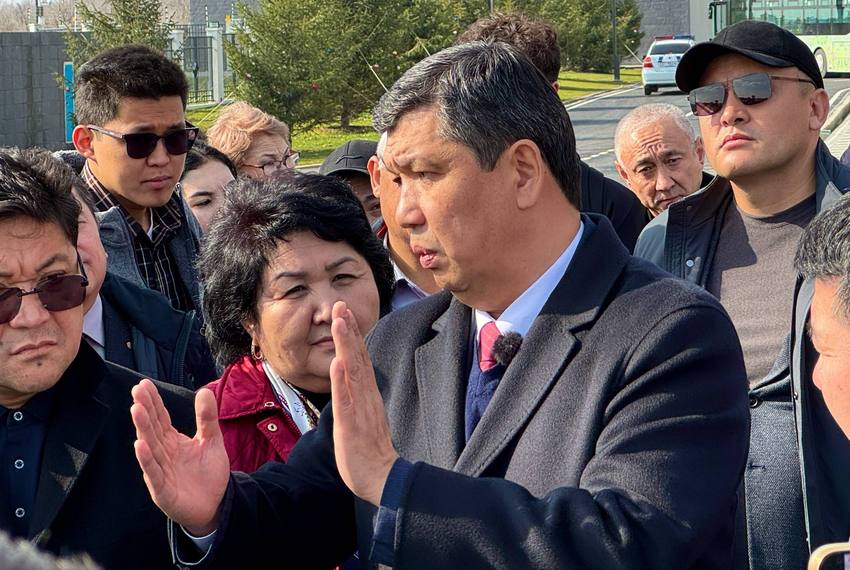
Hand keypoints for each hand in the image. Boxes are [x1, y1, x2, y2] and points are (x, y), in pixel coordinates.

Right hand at [131, 379, 229, 535]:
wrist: (216, 504)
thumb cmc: (209, 473)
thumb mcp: (212, 440)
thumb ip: (207, 418)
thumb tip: (204, 390)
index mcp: (172, 441)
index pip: (160, 418)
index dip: (153, 402)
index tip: (144, 384)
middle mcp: (162, 453)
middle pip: (152, 428)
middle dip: (145, 410)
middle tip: (137, 391)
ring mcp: (160, 471)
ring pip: (150, 447)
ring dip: (143, 429)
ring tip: (136, 410)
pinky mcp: (162, 489)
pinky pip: (153, 473)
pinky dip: (146, 459)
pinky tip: (139, 445)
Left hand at [330, 302, 398, 505]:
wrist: (381, 478)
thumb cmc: (369, 450)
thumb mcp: (363, 416)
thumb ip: (359, 396)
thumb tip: (352, 378)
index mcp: (367, 394)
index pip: (359, 358)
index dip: (351, 335)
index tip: (344, 312)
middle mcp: (365, 396)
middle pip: (357, 357)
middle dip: (347, 330)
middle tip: (340, 305)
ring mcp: (359, 408)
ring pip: (352, 371)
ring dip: (345, 345)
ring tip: (338, 322)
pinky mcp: (351, 424)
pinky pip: (345, 399)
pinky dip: (341, 380)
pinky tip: (336, 362)